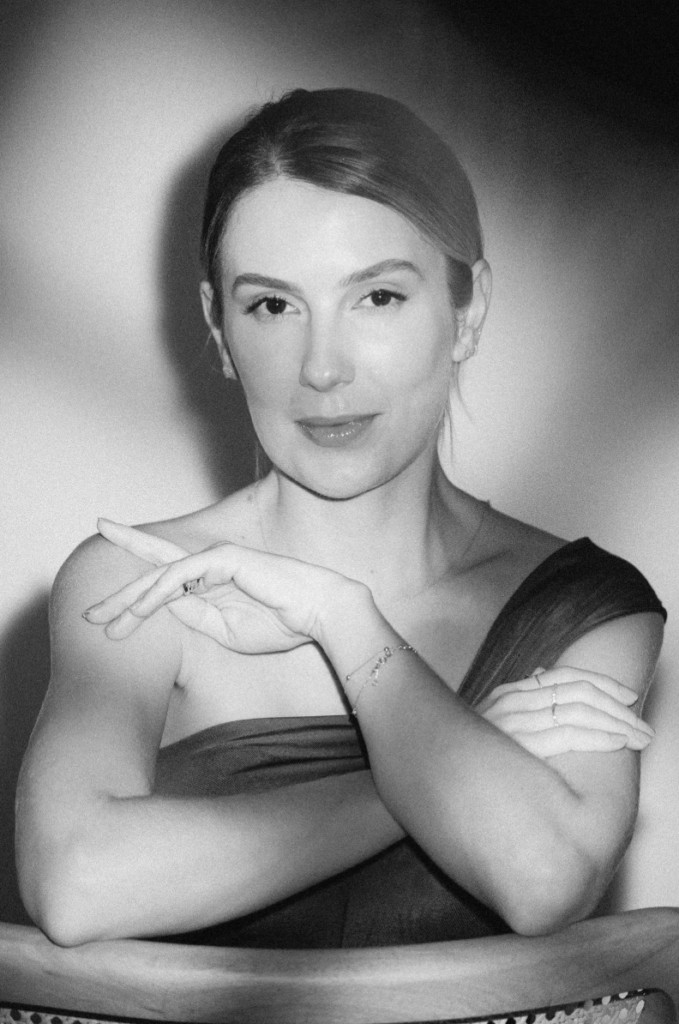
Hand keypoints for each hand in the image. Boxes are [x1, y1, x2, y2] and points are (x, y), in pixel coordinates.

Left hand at [84, 520, 356, 654]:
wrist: (317, 614)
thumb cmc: (279, 624)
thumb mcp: (225, 631)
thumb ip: (194, 617)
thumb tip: (163, 609)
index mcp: (209, 583)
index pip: (164, 576)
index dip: (132, 580)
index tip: (103, 595)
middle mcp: (207, 566)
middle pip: (152, 574)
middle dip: (119, 596)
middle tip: (88, 614)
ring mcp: (214, 559)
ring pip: (160, 578)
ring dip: (130, 602)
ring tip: (103, 621)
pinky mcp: (222, 559)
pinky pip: (180, 578)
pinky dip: (156, 595)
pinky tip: (138, 611)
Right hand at [477, 666, 653, 757]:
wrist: (437, 778)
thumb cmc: (472, 760)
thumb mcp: (494, 722)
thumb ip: (522, 699)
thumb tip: (541, 670)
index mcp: (508, 693)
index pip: (564, 676)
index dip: (602, 683)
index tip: (629, 697)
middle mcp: (510, 701)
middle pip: (577, 690)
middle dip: (617, 707)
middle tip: (642, 726)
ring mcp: (511, 722)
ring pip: (577, 709)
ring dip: (616, 723)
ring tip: (638, 738)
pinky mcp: (517, 746)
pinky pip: (566, 733)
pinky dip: (597, 736)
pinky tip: (616, 743)